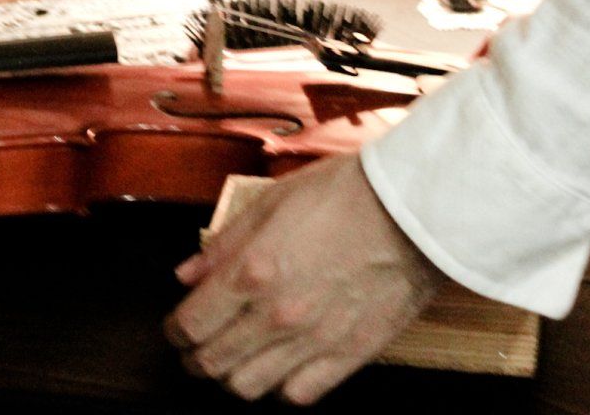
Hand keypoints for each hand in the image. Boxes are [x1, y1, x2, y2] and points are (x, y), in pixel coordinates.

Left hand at [165, 154, 444, 404]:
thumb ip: (224, 244)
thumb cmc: (342, 195)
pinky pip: (299, 394)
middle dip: (195, 357)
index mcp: (251, 271)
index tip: (177, 326)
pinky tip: (281, 365)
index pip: (190, 325)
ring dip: (233, 375)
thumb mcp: (270, 202)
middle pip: (213, 363)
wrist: (414, 211)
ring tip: (236, 357)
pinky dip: (281, 386)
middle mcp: (276, 315)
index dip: (175, 331)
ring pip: (249, 387)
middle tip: (197, 346)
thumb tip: (186, 275)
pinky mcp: (349, 356)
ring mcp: (313, 341)